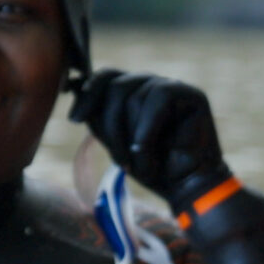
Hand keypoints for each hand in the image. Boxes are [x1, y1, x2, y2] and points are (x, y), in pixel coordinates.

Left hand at [70, 70, 230, 205]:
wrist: (186, 187)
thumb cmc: (152, 166)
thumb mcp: (115, 141)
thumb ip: (97, 116)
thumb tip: (72, 86)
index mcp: (134, 90)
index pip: (107, 76)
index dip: (88, 92)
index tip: (74, 119)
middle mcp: (152, 83)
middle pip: (117, 86)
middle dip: (111, 126)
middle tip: (120, 161)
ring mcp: (172, 86)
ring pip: (134, 96)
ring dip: (131, 138)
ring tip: (139, 163)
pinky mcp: (191, 95)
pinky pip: (158, 98)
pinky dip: (147, 131)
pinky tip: (147, 151)